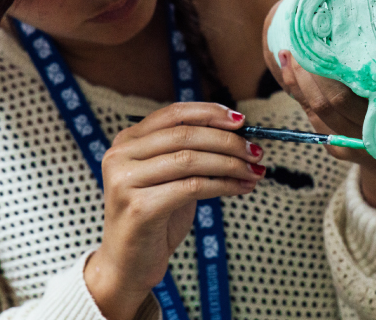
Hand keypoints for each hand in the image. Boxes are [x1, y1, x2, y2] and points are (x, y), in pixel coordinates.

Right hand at [84, 103, 264, 319]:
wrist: (128, 263)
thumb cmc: (155, 215)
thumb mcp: (170, 175)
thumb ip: (192, 151)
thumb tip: (238, 136)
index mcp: (128, 140)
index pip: (174, 114)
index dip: (210, 113)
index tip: (240, 121)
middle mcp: (120, 155)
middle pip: (186, 135)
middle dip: (228, 141)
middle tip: (255, 151)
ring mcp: (126, 181)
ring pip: (191, 159)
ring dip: (230, 164)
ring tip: (253, 171)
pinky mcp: (139, 207)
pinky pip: (193, 187)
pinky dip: (224, 185)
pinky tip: (241, 187)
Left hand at [263, 0, 375, 241]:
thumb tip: (361, 37)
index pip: (346, 94)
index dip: (326, 71)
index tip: (317, 42)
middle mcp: (367, 135)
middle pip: (327, 102)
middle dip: (307, 73)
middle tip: (299, 45)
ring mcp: (349, 145)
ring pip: (316, 111)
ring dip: (297, 82)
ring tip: (287, 55)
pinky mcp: (336, 148)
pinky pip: (314, 119)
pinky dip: (302, 95)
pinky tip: (292, 74)